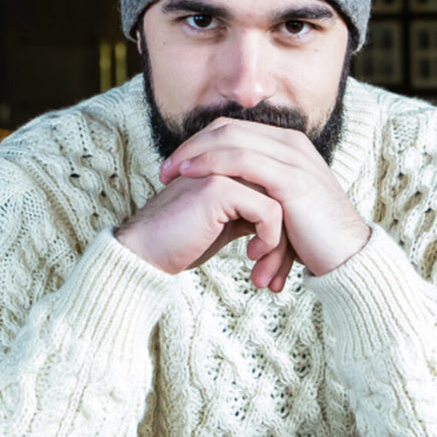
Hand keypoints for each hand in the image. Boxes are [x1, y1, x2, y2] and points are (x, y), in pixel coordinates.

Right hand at [114, 169, 293, 287]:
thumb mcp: (227, 224)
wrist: (146, 253)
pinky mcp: (220, 187)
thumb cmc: (183, 242)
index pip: (278, 191)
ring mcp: (224, 170)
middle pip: (283, 196)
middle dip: (287, 242)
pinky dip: (269, 239)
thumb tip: (289, 224)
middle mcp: (230, 161)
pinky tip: (253, 255)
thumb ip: (254, 213)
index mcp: (232, 165)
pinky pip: (268, 211)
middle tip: (277, 275)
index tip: (280, 264)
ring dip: (279, 247)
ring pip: (280, 204)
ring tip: (266, 273)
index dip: (285, 230)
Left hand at [158, 118, 369, 277]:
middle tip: (164, 171)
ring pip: (231, 139)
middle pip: (228, 129)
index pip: (233, 130)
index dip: (199, 144)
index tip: (174, 167)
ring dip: (193, 154)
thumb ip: (259, 193)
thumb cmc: (313, 239)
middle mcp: (291, 144)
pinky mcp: (291, 179)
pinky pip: (242, 160)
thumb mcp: (282, 207)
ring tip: (169, 175)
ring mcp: (293, 158)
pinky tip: (190, 177)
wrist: (347, 257)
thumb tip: (227, 194)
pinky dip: (211, 164)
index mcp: (288, 146)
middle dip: (190, 146)